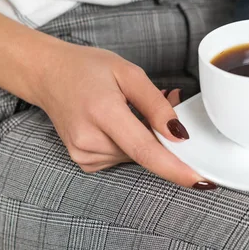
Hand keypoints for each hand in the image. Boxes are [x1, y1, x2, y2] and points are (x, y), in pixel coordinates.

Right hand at [36, 43, 214, 189]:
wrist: (48, 75)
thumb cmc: (87, 69)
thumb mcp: (128, 73)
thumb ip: (156, 104)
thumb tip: (180, 134)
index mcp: (102, 112)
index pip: (144, 149)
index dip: (175, 168)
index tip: (200, 180)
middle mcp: (89, 140)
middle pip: (144, 152)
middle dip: (162, 134)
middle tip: (165, 99)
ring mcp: (83, 154)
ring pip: (135, 155)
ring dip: (145, 136)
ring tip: (133, 107)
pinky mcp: (84, 161)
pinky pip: (121, 157)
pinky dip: (130, 142)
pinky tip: (120, 121)